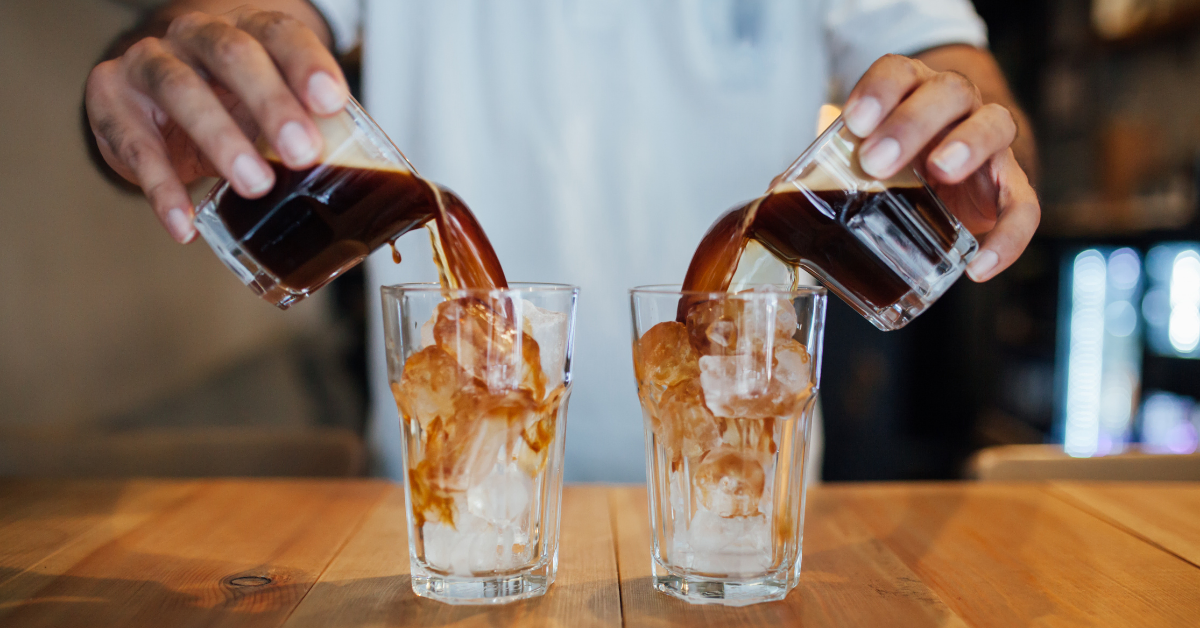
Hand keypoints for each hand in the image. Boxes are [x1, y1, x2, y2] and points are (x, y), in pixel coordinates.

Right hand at [84, 7, 348, 242]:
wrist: (148, 100)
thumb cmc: (225, 104)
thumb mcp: (267, 110)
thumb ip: (307, 132)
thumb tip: (366, 188)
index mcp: (248, 33)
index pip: (281, 35)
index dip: (308, 65)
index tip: (332, 101)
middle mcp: (198, 38)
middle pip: (235, 55)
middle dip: (272, 104)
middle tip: (302, 151)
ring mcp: (150, 63)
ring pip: (183, 88)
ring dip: (221, 139)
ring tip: (254, 184)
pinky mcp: (111, 101)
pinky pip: (137, 146)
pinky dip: (163, 190)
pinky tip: (184, 223)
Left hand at [841, 54, 1039, 281]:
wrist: (952, 164)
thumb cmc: (897, 157)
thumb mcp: (861, 156)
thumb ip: (827, 167)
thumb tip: (778, 194)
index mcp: (913, 91)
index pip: (900, 73)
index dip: (880, 91)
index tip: (855, 122)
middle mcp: (957, 107)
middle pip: (947, 94)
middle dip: (912, 122)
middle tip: (878, 160)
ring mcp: (988, 143)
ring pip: (994, 126)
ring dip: (967, 144)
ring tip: (940, 170)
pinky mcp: (1009, 188)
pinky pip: (1024, 207)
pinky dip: (1008, 236)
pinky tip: (979, 265)